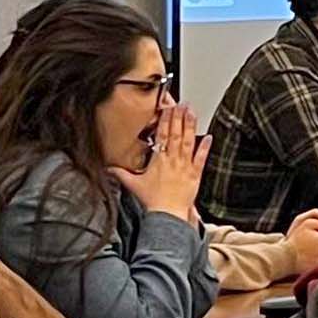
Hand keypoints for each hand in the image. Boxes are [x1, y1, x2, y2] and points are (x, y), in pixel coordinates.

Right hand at [122, 101, 206, 219]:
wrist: (167, 214)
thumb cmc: (152, 201)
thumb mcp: (134, 185)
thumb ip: (121, 174)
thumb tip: (109, 169)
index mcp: (159, 160)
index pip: (163, 135)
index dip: (166, 120)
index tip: (168, 108)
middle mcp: (173, 160)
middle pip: (177, 134)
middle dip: (179, 117)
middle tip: (182, 104)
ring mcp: (185, 166)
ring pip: (189, 142)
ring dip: (191, 126)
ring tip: (192, 112)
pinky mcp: (195, 174)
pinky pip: (201, 158)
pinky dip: (205, 147)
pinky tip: (209, 137)